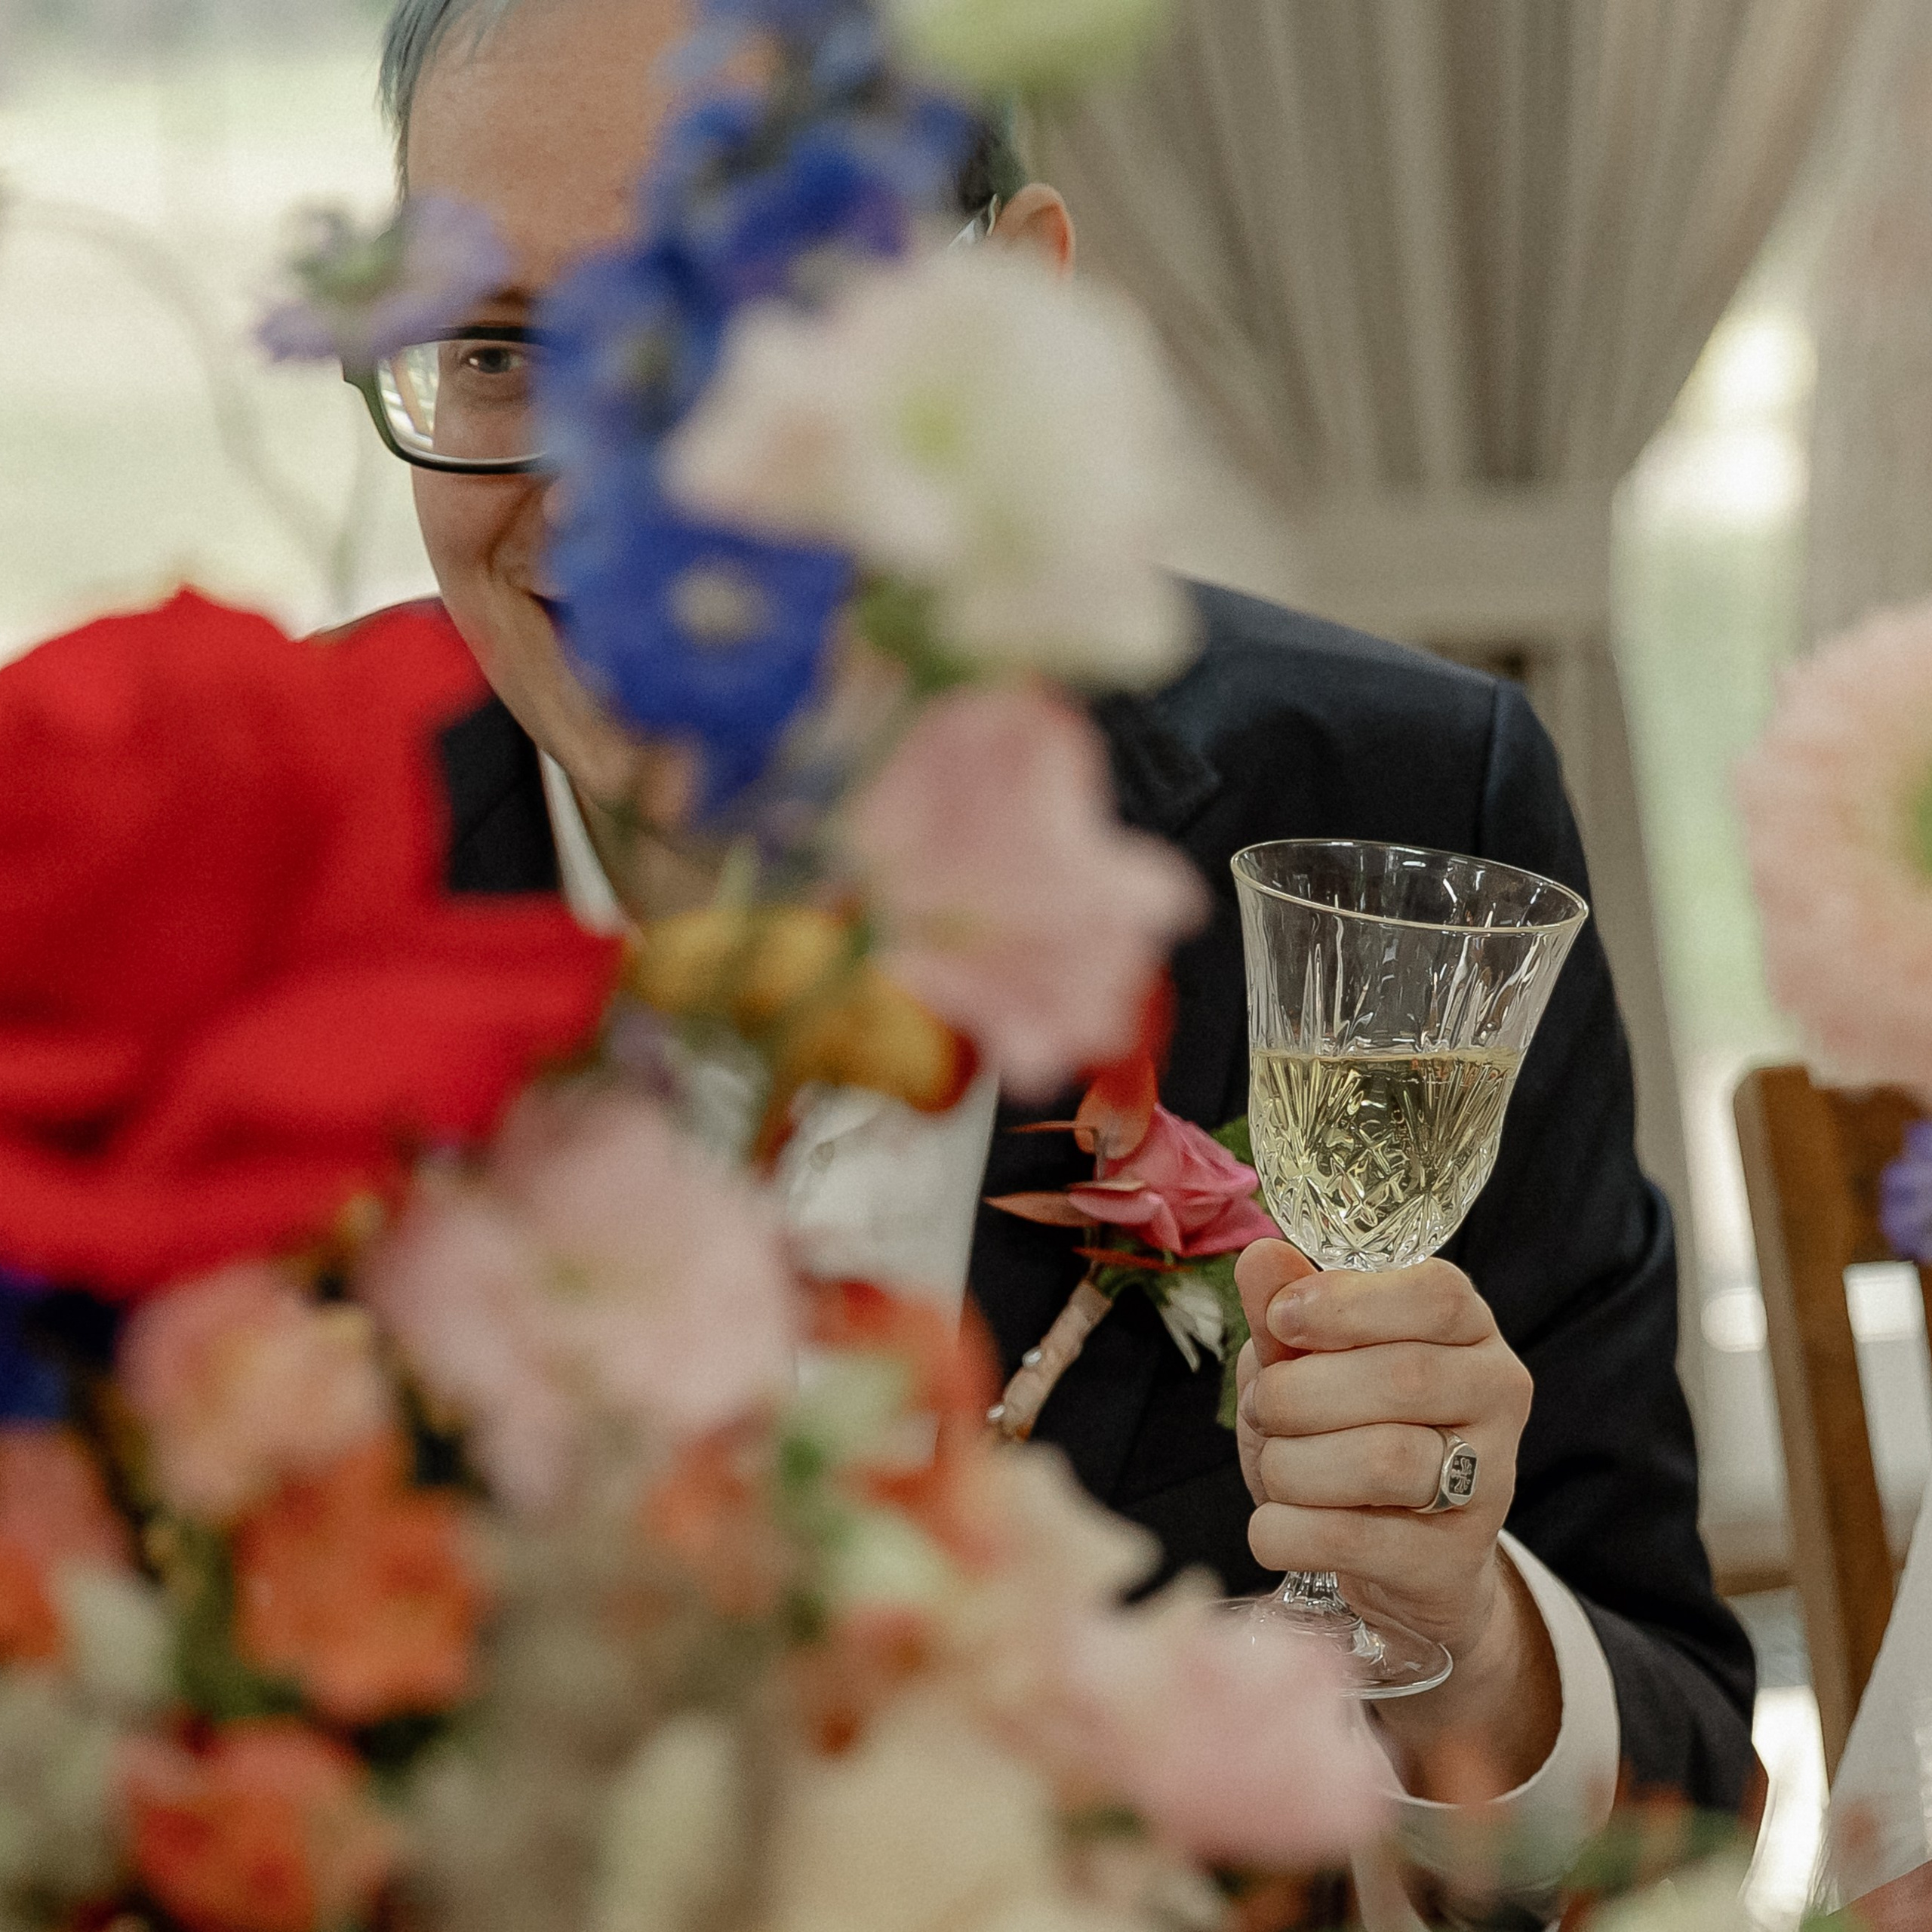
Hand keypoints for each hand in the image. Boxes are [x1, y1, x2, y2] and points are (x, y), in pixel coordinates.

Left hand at [1233, 1239, 1558, 1794]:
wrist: (1391, 1558)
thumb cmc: (1345, 1431)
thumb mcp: (1307, 1361)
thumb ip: (1286, 1310)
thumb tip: (1261, 1254)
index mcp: (1467, 1329)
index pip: (1437, 1294)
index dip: (1348, 1303)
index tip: (1281, 1319)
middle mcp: (1495, 1395)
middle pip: (1401, 1377)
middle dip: (1297, 1394)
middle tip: (1261, 1409)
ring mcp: (1488, 1482)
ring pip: (1384, 1460)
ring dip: (1292, 1464)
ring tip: (1275, 1466)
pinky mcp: (1453, 1561)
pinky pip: (1355, 1539)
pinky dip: (1287, 1530)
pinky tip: (1272, 1525)